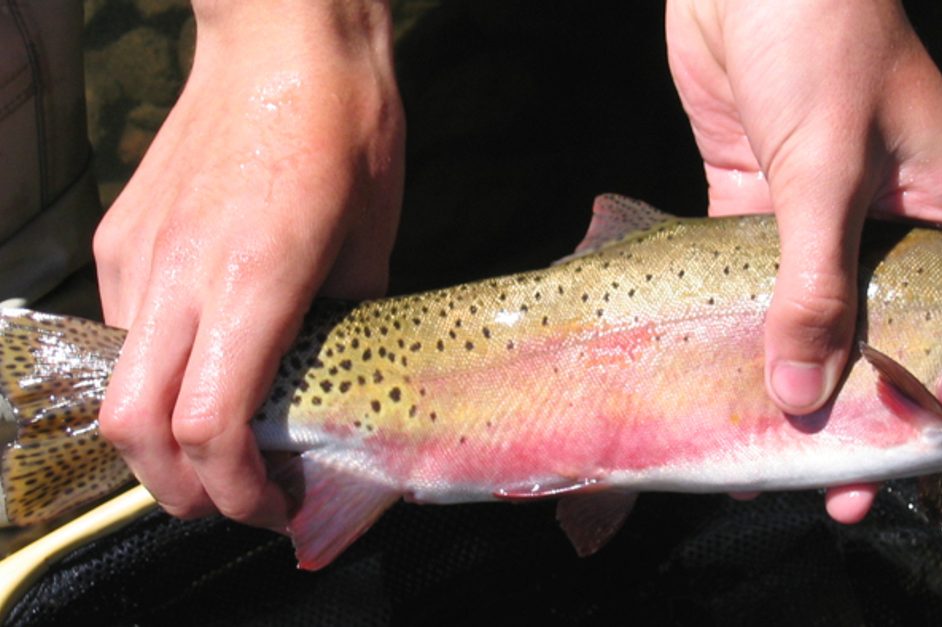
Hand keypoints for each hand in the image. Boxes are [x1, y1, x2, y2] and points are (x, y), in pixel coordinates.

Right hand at [93, 0, 403, 530]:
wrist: (283, 36)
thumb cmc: (348, 129)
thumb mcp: (374, 243)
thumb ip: (344, 324)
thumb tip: (331, 376)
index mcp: (254, 281)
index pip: (209, 429)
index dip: (235, 491)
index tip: (272, 503)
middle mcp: (178, 275)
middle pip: (133, 430)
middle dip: (177, 488)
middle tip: (234, 496)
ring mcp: (137, 254)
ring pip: (121, 382)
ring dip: (162, 432)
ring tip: (222, 433)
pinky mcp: (120, 231)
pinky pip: (124, 327)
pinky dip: (157, 370)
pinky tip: (205, 355)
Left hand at [667, 0, 941, 521]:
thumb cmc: (823, 38)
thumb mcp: (827, 168)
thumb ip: (815, 283)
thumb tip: (798, 394)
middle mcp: (892, 225)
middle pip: (890, 346)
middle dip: (867, 419)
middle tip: (844, 492)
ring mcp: (821, 219)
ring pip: (817, 325)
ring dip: (796, 389)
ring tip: (771, 461)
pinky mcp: (755, 205)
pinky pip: (753, 288)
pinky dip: (740, 338)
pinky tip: (723, 390)